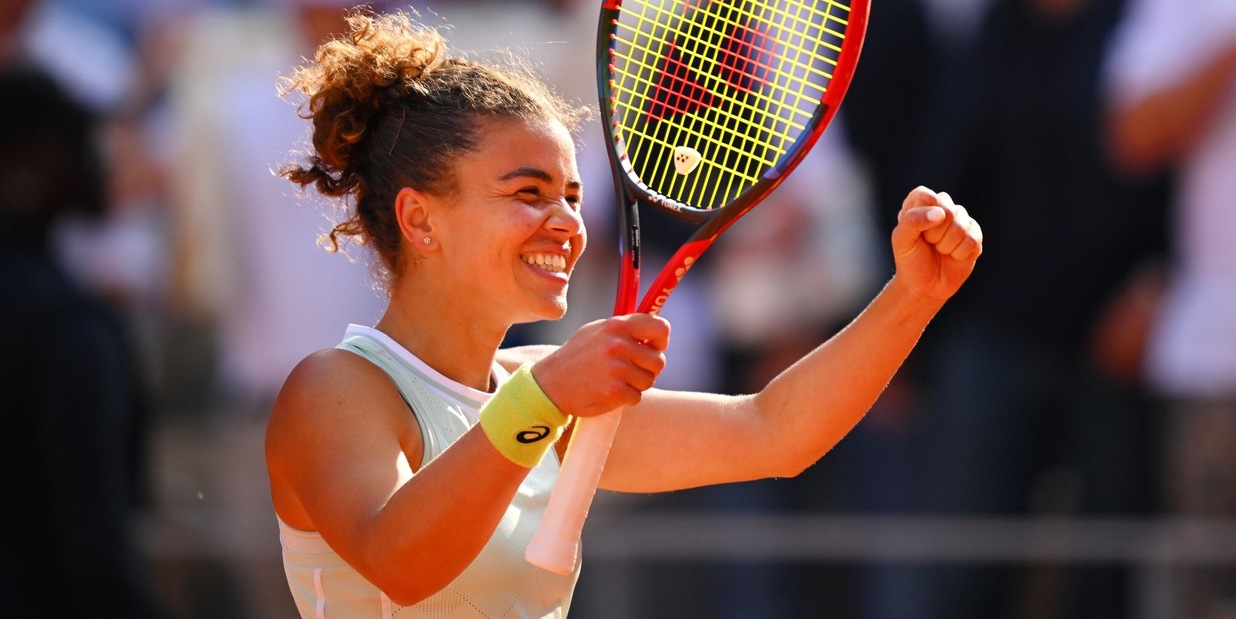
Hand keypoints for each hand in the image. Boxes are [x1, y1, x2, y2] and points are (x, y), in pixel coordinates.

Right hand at [530, 314, 669, 416]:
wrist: (550, 384)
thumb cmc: (577, 356)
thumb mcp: (597, 331)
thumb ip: (625, 328)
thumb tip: (655, 332)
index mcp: (616, 326)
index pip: (660, 328)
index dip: (661, 340)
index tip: (653, 347)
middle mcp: (618, 345)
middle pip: (658, 361)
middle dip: (648, 368)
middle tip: (630, 370)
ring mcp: (617, 369)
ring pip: (649, 380)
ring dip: (636, 384)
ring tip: (615, 380)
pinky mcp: (614, 392)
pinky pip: (636, 397)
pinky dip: (626, 398)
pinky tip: (609, 392)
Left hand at [890, 186, 982, 300]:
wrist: (925, 286)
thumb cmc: (911, 260)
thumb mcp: (902, 240)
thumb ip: (913, 220)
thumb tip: (941, 213)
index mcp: (920, 205)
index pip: (924, 194)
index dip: (925, 205)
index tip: (921, 224)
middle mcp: (942, 209)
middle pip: (946, 209)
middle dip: (934, 233)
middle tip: (928, 243)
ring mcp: (961, 222)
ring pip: (960, 226)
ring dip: (946, 245)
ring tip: (939, 250)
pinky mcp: (974, 237)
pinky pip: (971, 240)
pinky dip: (958, 253)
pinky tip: (953, 256)